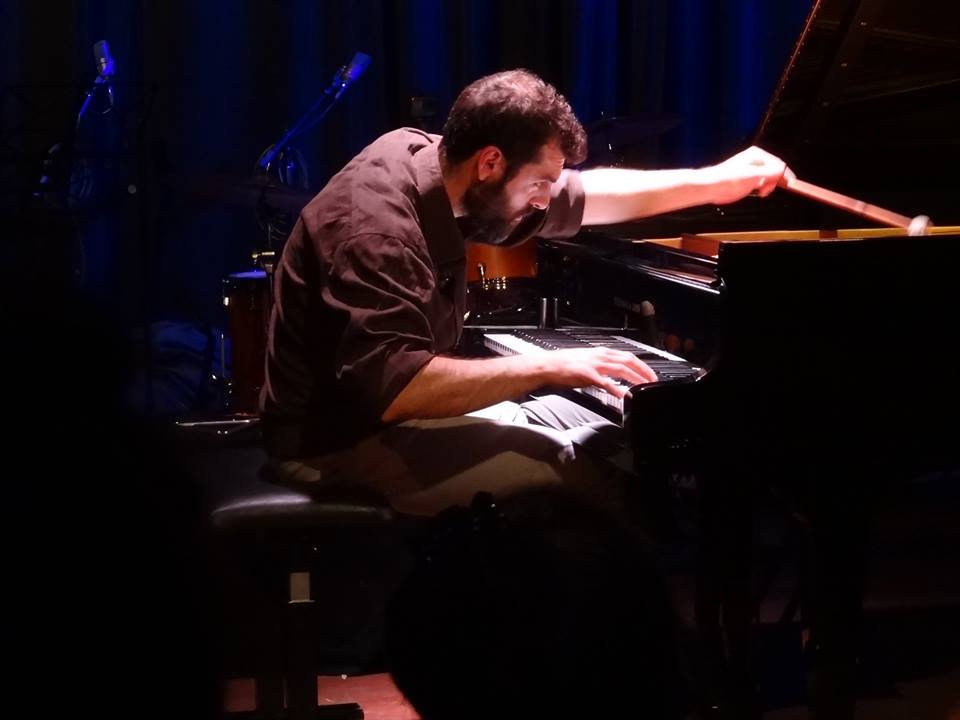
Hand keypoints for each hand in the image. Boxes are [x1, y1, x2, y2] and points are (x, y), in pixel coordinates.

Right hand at [540, 347, 657, 397]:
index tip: (650, 375)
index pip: (627, 356)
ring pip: (622, 369)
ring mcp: (595, 364)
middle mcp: (601, 356)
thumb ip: (601, 367)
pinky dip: (618, 389)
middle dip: (644, 372)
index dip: (641, 365)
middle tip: (653, 382)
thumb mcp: (587, 362)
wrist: (547, 365)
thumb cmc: (563, 365)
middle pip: (629, 361)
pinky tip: (624, 395)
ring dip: (636, 379)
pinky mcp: (588, 374)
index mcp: (601, 352)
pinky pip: (607, 382)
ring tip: (644, 388)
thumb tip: (613, 376)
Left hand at [701, 146, 794, 204]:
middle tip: (765, 190)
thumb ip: (769, 172)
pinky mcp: (748, 179)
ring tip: (760, 192)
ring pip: (769, 178)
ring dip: (768, 186)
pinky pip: (762, 183)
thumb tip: (783, 169)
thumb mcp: (752, 175)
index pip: (778, 163)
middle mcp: (756, 160)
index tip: (790, 184)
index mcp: (757, 155)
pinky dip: (762, 189)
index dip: (784, 174)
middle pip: (775, 171)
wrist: (711, 187)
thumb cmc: (728, 179)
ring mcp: (752, 169)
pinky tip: (757, 193)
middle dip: (774, 181)